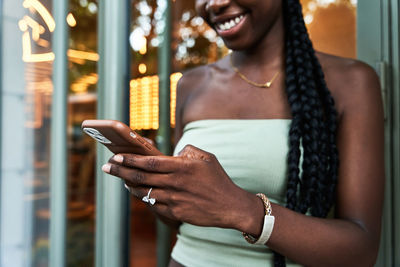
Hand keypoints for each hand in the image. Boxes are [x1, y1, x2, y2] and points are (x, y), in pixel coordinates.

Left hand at [101, 145, 262, 230]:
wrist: (229, 205)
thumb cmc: (218, 179)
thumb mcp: (206, 158)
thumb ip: (187, 150)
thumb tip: (174, 152)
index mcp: (182, 167)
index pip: (149, 162)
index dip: (130, 160)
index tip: (117, 157)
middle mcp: (175, 183)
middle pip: (140, 177)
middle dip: (120, 171)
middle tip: (107, 167)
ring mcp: (174, 199)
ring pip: (144, 192)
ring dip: (129, 185)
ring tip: (121, 179)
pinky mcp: (175, 212)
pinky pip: (153, 205)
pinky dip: (143, 198)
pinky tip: (139, 192)